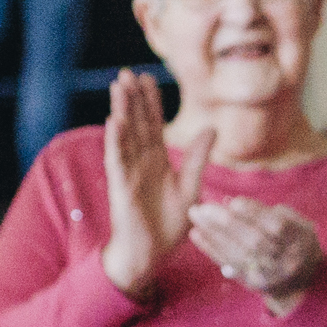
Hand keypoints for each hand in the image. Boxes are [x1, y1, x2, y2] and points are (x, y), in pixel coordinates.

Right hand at [103, 68, 188, 298]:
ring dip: (121, 109)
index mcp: (157, 161)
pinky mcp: (122, 187)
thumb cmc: (169, 226)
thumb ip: (199, 158)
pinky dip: (115, 140)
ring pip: (124, 135)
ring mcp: (129, 173)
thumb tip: (212, 128)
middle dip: (132, 98)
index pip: (153, 125)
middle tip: (127, 71)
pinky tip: (113, 120)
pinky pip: (117, 160)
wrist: (152, 255)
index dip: (150, 102)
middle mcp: (140, 162)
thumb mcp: (191, 187)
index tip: (147, 77)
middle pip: (136, 123)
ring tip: (118, 85)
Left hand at [187, 195, 323, 313]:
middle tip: (203, 207)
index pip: (276, 226)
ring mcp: (267, 275)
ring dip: (213, 234)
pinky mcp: (252, 283)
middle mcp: (285, 260)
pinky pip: (229, 265)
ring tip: (195, 215)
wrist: (302, 280)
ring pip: (238, 254)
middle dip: (226, 223)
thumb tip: (231, 203)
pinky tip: (196, 233)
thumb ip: (268, 212)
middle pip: (254, 242)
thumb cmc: (295, 239)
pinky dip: (210, 248)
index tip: (233, 202)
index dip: (254, 214)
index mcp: (300, 240)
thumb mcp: (296, 221)